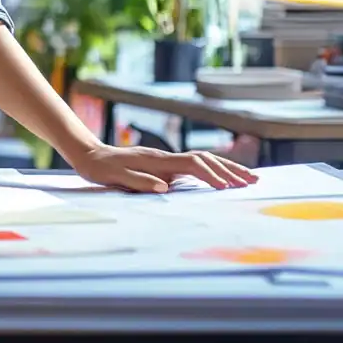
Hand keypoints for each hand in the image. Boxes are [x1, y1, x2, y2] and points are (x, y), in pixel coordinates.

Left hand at [70, 143, 257, 193]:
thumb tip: (165, 187)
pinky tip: (220, 177)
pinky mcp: (162, 163)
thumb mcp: (115, 177)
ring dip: (225, 168)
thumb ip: (139, 181)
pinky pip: (193, 164)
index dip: (212, 175)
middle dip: (229, 170)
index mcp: (156, 160)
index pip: (193, 164)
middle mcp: (164, 157)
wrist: (89, 154)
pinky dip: (212, 169)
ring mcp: (164, 158)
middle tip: (253, 182)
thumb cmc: (100, 168)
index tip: (229, 188)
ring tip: (247, 178)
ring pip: (201, 159)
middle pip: (204, 158)